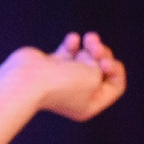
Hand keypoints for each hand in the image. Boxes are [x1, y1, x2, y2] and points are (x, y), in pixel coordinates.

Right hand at [4, 33, 125, 121]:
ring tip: (88, 38)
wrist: (27, 79)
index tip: (105, 63)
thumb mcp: (94, 75)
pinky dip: (74, 43)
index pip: (116, 86)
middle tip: (95, 47)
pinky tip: (72, 40)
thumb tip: (90, 55)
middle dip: (102, 54)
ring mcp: (63, 80)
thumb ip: (101, 64)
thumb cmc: (62, 83)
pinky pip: (70, 51)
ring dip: (91, 44)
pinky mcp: (51, 66)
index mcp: (89, 106)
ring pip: (87, 58)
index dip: (116, 70)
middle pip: (102, 69)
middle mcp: (77, 95)